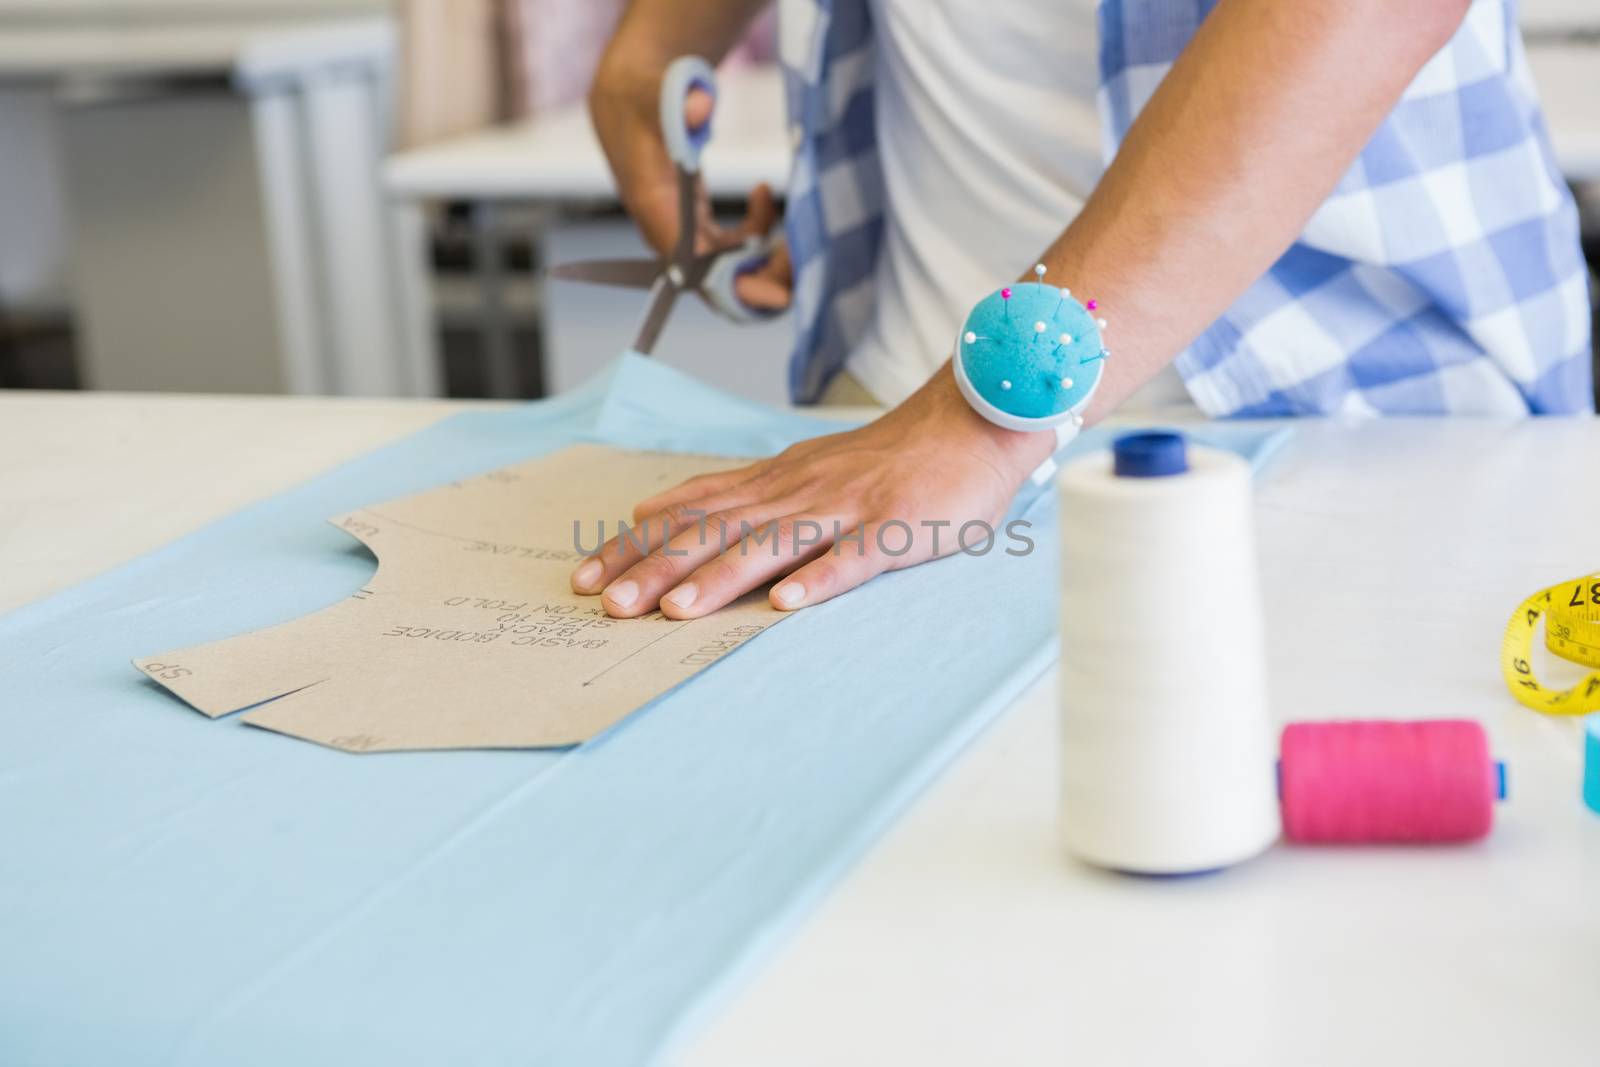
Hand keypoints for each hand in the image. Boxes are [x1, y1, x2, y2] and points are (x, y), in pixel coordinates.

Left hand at [570, 366, 1054, 617]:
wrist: (967, 423)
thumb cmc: (884, 459)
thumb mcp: (797, 467)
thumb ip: (734, 491)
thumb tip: (657, 508)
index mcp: (771, 484)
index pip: (688, 513)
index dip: (635, 545)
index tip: (585, 576)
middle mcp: (797, 493)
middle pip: (716, 531)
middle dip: (658, 568)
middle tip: (610, 604)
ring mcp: (845, 509)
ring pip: (773, 544)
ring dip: (721, 577)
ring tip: (676, 612)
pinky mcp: (894, 527)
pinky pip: (853, 556)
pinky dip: (820, 580)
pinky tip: (788, 605)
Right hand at [589, 64, 791, 310]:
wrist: (628, 97)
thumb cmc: (643, 96)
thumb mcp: (659, 92)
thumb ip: (680, 101)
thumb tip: (699, 107)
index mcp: (655, 207)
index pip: (694, 262)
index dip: (735, 281)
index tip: (779, 293)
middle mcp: (665, 229)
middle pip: (715, 277)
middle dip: (762, 276)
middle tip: (799, 252)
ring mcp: (680, 231)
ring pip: (727, 267)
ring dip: (763, 257)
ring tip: (784, 218)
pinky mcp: (694, 225)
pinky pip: (729, 248)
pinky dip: (755, 232)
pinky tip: (761, 193)